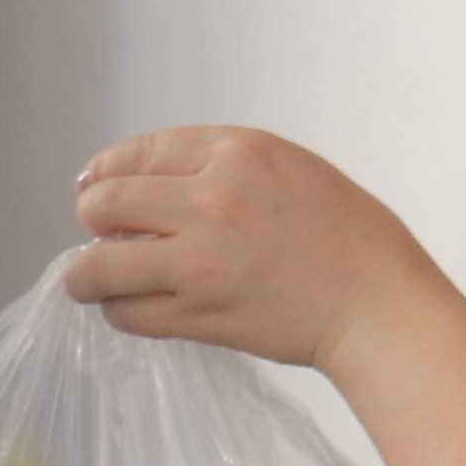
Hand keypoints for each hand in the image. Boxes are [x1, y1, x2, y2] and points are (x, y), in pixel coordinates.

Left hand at [64, 128, 445, 374]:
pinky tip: (128, 308)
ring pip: (100, 265)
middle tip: (97, 234)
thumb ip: (224, 165)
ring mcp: (202, 260)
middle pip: (107, 202)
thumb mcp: (290, 168)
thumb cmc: (349, 236)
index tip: (92, 185)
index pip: (138, 153)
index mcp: (237, 152)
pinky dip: (118, 310)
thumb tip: (150, 181)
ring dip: (85, 274)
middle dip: (91, 219)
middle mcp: (212, 198)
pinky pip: (128, 312)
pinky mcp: (201, 314)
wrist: (380, 305)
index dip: (104, 171)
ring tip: (89, 281)